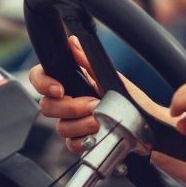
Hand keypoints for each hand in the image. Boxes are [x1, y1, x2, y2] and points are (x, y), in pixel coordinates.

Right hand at [28, 35, 172, 150]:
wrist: (146, 121)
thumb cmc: (128, 97)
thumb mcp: (109, 76)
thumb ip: (87, 61)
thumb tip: (72, 41)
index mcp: (69, 83)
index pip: (39, 78)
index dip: (42, 83)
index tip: (59, 88)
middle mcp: (67, 103)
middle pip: (46, 106)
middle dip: (70, 107)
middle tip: (93, 104)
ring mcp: (73, 123)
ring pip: (60, 127)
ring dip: (81, 124)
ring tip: (100, 120)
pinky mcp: (81, 141)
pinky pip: (71, 144)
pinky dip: (84, 140)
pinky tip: (97, 135)